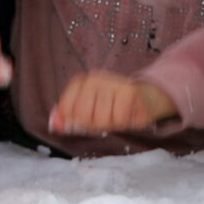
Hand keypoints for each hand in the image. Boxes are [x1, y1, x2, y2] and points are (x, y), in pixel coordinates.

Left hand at [49, 70, 178, 138]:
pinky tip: (128, 114)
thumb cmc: (115, 106)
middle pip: (83, 116)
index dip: (75, 121)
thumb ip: (70, 119)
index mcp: (81, 81)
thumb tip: (55, 125)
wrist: (148, 97)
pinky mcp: (128, 91)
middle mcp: (95, 78)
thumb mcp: (90, 112)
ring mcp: (111, 83)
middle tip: (107, 119)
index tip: (86, 120)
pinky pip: (119, 119)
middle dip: (95, 125)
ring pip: (102, 119)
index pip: (66, 108)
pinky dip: (124, 123)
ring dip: (112, 125)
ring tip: (118, 116)